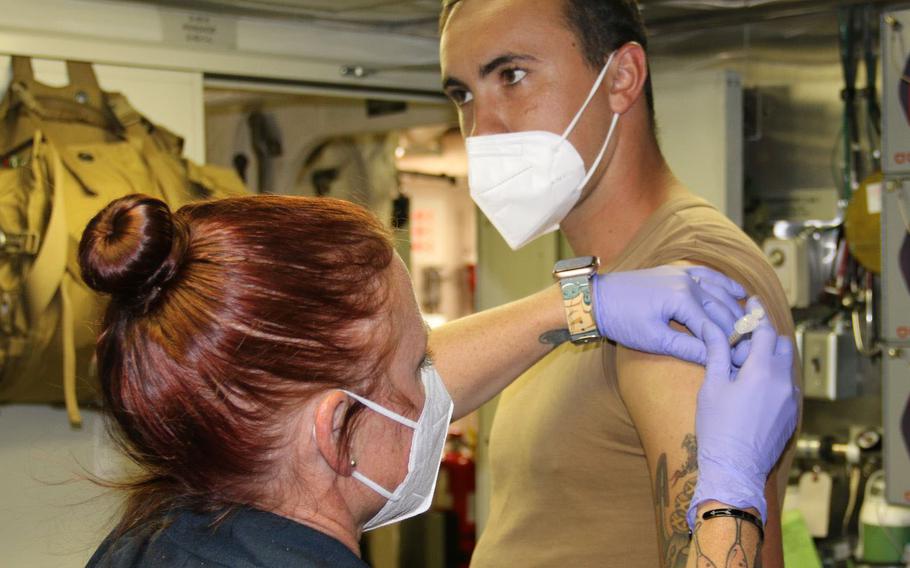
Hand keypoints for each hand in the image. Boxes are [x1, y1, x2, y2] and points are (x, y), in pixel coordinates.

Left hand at [592, 265, 746, 364]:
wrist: (598, 298)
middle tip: (750, 353)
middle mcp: (688, 282)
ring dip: (736, 311)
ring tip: (751, 331)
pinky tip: (740, 292)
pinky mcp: (677, 271)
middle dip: (737, 332)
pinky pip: (708, 275)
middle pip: (722, 310)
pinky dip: (725, 284)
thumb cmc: (622, 321)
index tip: (741, 364)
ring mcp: (683, 273)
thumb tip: (715, 360)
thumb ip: (687, 348)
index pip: (715, 327)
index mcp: (683, 298)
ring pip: (720, 293)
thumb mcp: (654, 339)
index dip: (729, 347)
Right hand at [687, 297, 799, 529]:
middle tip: (744, 340)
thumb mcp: (711, 386)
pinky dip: (774, 380)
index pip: (765, 329)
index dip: (757, 312)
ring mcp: (791, 400)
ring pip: (786, 367)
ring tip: (746, 367)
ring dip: (770, 359)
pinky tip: (754, 390)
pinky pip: (787, 387)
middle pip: (782, 345)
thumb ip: (716, 353)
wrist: (735, 468)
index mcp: (762, 369)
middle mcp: (783, 381)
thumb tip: (712, 327)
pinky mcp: (792, 415)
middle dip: (766, 337)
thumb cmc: (718, 427)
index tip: (752, 301)